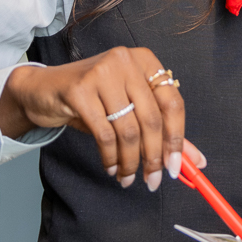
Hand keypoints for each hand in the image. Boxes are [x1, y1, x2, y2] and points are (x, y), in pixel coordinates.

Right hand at [0, 47, 195, 189]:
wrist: (42, 90)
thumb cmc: (91, 101)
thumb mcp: (129, 110)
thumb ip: (163, 133)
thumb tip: (198, 161)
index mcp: (145, 61)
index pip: (173, 103)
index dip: (177, 139)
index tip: (175, 168)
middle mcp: (125, 61)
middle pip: (152, 119)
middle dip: (153, 157)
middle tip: (152, 180)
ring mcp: (102, 72)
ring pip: (128, 130)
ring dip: (130, 162)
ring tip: (127, 177)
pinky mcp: (79, 89)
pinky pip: (104, 134)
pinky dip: (111, 157)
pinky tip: (111, 167)